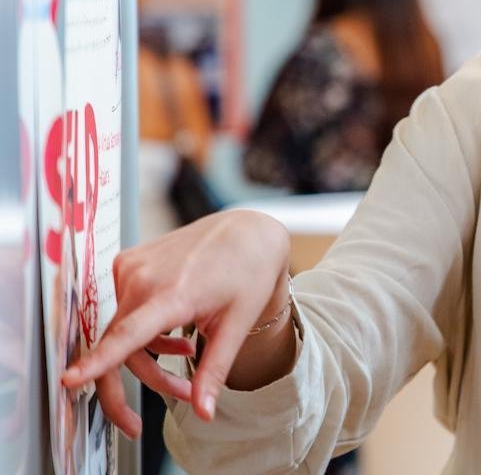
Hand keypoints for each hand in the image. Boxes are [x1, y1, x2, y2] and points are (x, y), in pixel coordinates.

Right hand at [61, 209, 291, 437]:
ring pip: (123, 330)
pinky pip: (126, 310)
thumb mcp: (237, 325)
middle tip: (168, 403)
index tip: (71, 378)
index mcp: (173, 293)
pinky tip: (178, 333)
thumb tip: (204, 411)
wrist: (248, 231)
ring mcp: (131, 266)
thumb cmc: (247, 272)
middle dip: (146, 378)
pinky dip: (147, 330)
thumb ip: (214, 370)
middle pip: (122, 345)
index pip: (128, 333)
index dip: (98, 360)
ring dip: (151, 355)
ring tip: (190, 355)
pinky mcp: (127, 262)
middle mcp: (143, 277)